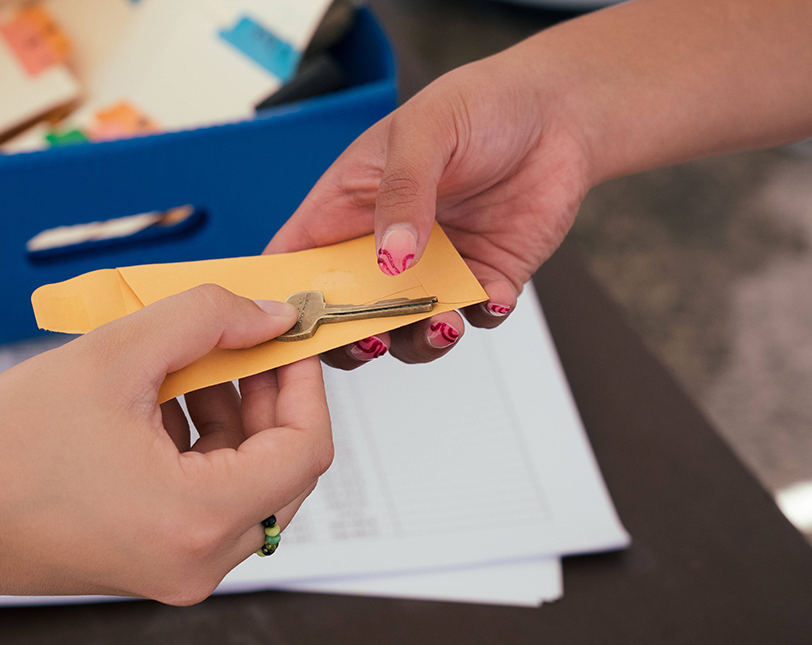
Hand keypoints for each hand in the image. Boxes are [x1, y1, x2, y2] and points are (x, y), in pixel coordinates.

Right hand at [0, 286, 330, 615]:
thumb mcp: (115, 355)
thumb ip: (208, 319)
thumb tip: (271, 314)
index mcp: (197, 520)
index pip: (305, 451)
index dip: (306, 382)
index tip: (291, 337)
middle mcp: (198, 561)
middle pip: (280, 468)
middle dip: (267, 394)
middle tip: (246, 338)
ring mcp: (177, 569)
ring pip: (245, 480)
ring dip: (231, 414)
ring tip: (189, 363)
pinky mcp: (155, 560)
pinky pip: (207, 497)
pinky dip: (200, 444)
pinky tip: (163, 400)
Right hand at [266, 56, 591, 367]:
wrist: (559, 110)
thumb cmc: (480, 103)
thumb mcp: (425, 129)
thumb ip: (402, 191)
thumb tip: (390, 257)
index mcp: (347, 206)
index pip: (296, 262)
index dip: (286, 299)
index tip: (290, 326)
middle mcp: (384, 245)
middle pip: (344, 314)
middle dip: (350, 338)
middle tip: (370, 340)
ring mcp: (435, 268)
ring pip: (407, 330)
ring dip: (418, 339)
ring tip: (440, 324)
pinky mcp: (485, 278)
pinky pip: (476, 316)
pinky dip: (481, 316)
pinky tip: (492, 294)